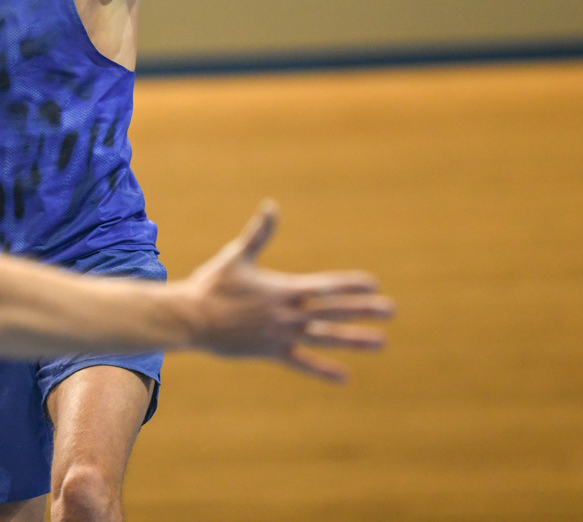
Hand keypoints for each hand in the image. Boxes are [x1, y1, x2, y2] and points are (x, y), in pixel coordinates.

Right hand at [184, 201, 392, 380]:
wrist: (192, 318)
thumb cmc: (213, 284)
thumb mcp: (237, 256)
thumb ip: (258, 234)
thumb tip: (271, 205)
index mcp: (283, 288)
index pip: (325, 285)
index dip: (350, 284)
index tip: (374, 283)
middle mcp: (287, 312)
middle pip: (333, 310)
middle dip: (364, 309)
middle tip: (391, 310)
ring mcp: (281, 334)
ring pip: (325, 336)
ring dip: (354, 339)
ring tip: (381, 342)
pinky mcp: (271, 352)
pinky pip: (301, 363)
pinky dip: (322, 369)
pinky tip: (344, 376)